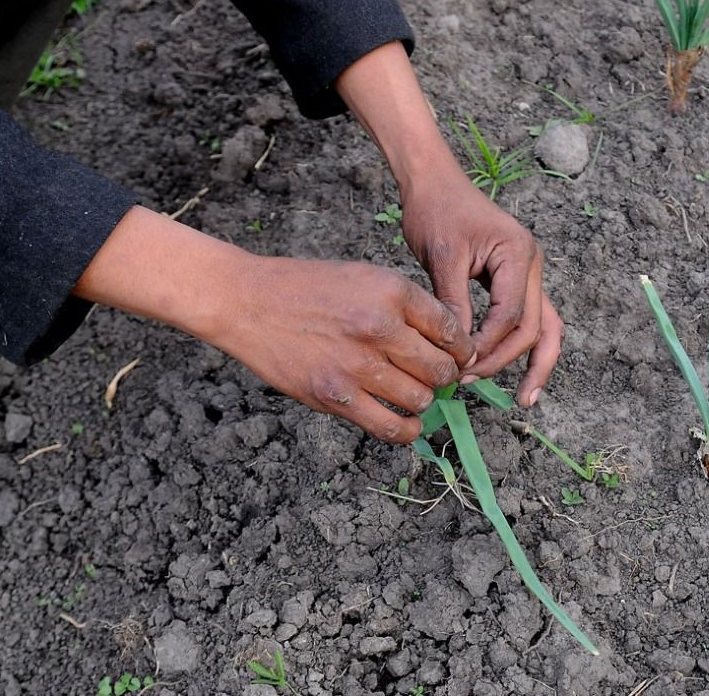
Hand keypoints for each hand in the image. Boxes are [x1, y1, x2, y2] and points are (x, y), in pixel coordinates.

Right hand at [217, 257, 475, 441]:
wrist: (248, 302)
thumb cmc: (307, 288)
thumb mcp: (364, 277)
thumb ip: (406, 306)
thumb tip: (447, 342)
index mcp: (392, 292)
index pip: (450, 330)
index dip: (460, 348)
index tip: (457, 356)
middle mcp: (380, 328)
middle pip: (441, 369)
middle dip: (444, 376)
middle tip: (434, 376)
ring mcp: (358, 366)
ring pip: (421, 399)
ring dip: (423, 400)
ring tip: (412, 393)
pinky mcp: (336, 397)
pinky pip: (391, 428)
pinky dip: (407, 430)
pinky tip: (406, 423)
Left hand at [402, 177, 563, 406]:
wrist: (434, 182)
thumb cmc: (436, 210)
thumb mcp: (441, 257)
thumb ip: (453, 304)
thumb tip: (458, 351)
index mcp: (518, 253)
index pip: (510, 314)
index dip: (487, 345)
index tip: (459, 365)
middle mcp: (532, 264)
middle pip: (534, 326)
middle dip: (506, 359)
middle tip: (472, 382)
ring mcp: (528, 272)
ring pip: (543, 326)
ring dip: (534, 362)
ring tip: (524, 398)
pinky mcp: (515, 279)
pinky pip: (528, 318)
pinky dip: (522, 345)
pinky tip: (514, 372)